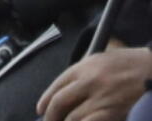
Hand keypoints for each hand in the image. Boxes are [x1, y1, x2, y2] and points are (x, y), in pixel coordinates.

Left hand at [37, 47, 151, 120]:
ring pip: (72, 117)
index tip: (41, 109)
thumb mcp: (104, 59)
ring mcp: (100, 98)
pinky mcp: (111, 112)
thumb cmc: (133, 64)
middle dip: (51, 115)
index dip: (46, 99)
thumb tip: (70, 88)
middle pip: (60, 101)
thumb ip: (85, 71)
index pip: (57, 84)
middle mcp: (88, 81)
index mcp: (84, 66)